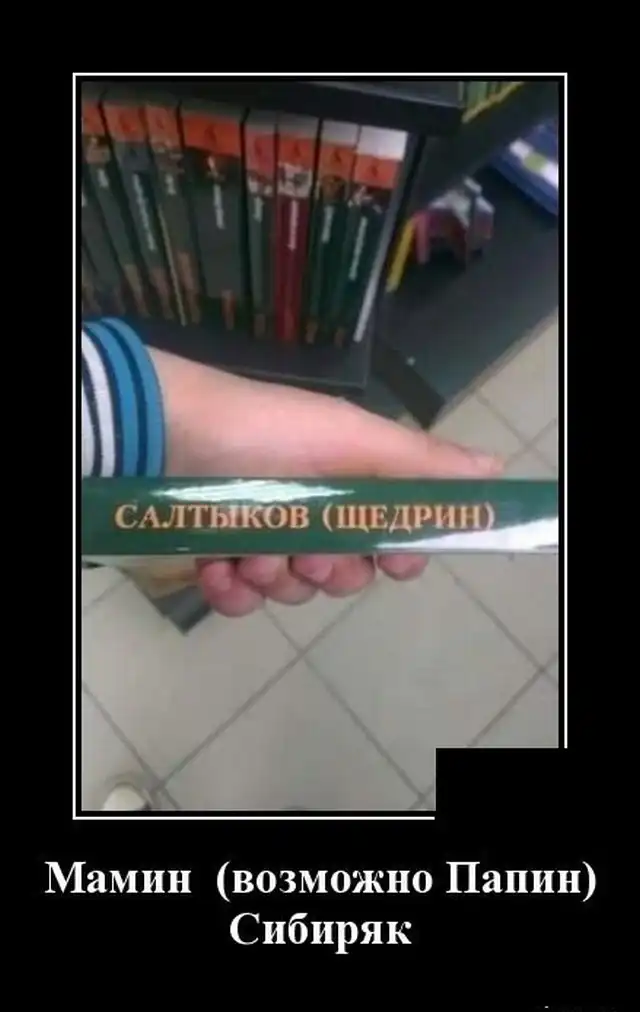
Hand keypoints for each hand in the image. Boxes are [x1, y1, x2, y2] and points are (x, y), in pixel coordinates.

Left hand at [152, 350, 501, 616]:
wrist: (165, 432)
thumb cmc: (267, 434)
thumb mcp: (350, 438)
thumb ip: (419, 463)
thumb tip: (493, 472)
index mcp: (349, 478)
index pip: (393, 533)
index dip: (399, 552)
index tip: (394, 559)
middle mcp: (312, 508)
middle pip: (347, 571)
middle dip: (330, 568)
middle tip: (308, 550)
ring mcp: (263, 534)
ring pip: (294, 589)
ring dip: (277, 576)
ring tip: (250, 550)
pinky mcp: (219, 554)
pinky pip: (242, 599)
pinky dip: (234, 591)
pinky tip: (221, 569)